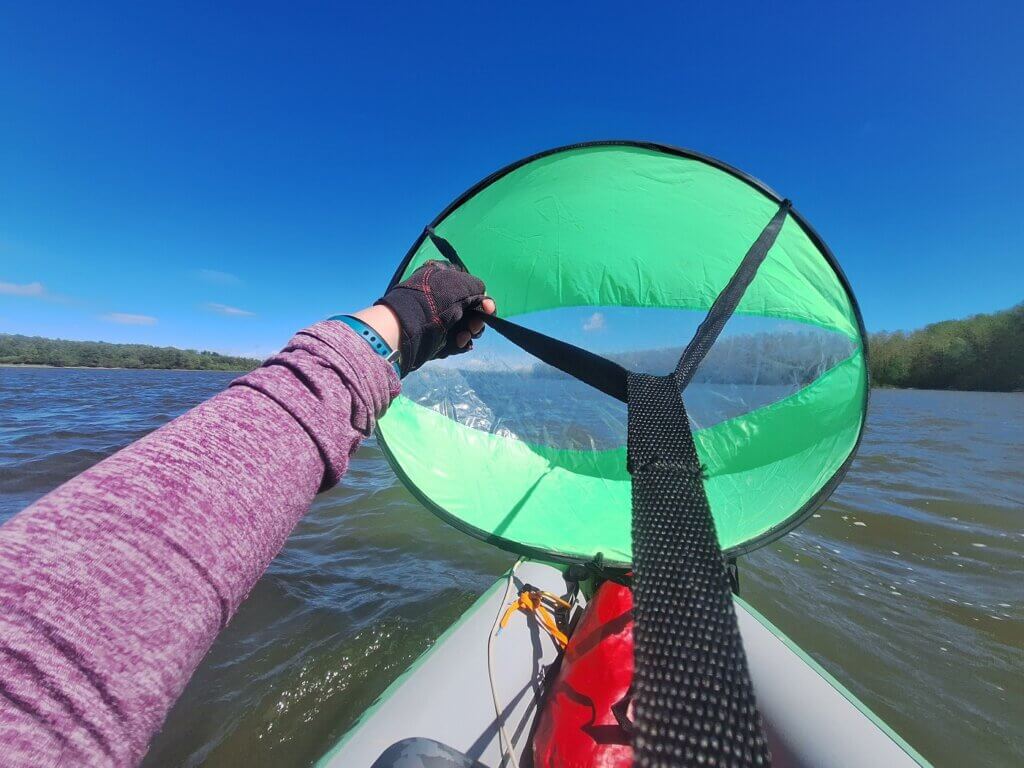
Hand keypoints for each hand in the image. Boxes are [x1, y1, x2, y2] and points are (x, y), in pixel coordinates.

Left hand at [368, 260, 495, 376]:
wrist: (409, 326)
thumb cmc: (435, 300)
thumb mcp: (462, 284)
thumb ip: (478, 289)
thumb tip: (485, 302)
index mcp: (441, 280)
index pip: (469, 290)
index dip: (481, 300)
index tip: (487, 309)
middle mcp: (439, 298)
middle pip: (470, 311)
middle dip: (476, 320)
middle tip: (473, 327)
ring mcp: (436, 319)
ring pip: (464, 327)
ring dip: (470, 333)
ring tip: (462, 338)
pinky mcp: (434, 338)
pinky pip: (454, 341)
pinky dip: (461, 344)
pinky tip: (461, 345)